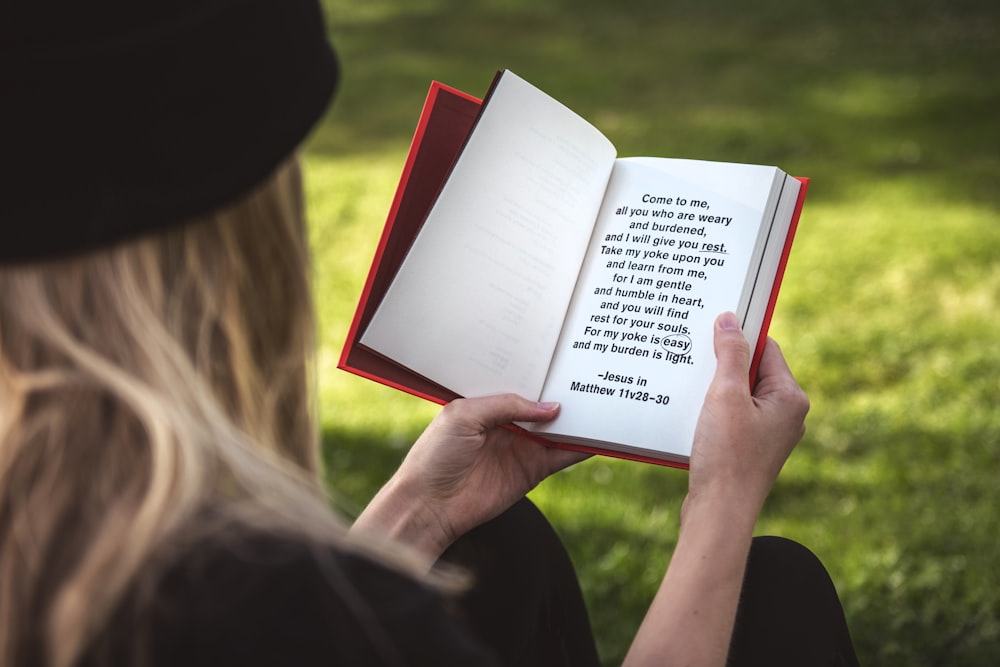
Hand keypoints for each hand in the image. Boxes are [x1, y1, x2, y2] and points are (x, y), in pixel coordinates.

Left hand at [354, 394, 587, 558]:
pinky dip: (582, 448)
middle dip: (566, 394)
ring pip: (559, 430)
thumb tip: (550, 408)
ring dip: (579, 420)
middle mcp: (508, 424)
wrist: (429, 505)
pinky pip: (563, 457)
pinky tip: (600, 437)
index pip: (522, 385)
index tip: (566, 359)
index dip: (542, 375)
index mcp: (488, 404)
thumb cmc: (435, 455)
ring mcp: (522, 447)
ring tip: (606, 403)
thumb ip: (507, 405)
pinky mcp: (532, 472)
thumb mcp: (464, 415)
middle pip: (545, 406)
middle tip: (593, 376)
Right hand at [686, 312, 808, 519]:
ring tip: (688, 387)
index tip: (711, 326)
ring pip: (738, 395)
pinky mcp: (748, 450)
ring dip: (713, 389)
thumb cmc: (727, 457)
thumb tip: (730, 319)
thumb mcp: (725, 395)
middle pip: (751, 371)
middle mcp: (785, 416)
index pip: (766, 348)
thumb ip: (730, 353)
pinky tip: (689, 413)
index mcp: (790, 398)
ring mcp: (767, 435)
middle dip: (722, 364)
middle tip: (694, 356)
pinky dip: (710, 411)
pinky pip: (730, 417)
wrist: (719, 513)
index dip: (739, 336)